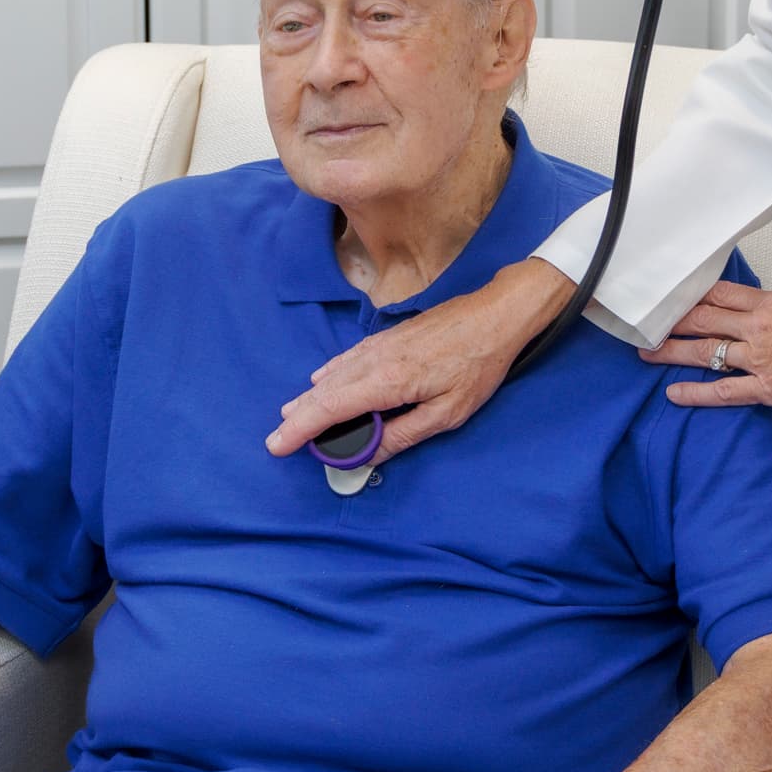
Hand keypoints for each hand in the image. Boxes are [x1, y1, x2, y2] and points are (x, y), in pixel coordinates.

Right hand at [266, 260, 574, 464]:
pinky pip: (346, 360)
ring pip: (332, 375)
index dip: (300, 428)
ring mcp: (377, 345)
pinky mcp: (385, 337)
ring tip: (293, 417)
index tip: (277, 444)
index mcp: (387, 381)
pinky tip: (322, 382)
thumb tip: (368, 455)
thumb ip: (404, 435)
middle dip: (299, 417)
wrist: (494, 315)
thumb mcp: (447, 413)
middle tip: (278, 439)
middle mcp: (373, 360)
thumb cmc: (477, 366)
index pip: (330, 408)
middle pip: (323, 392)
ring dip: (312, 398)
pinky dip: (329, 377)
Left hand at [641, 279, 771, 409]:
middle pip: (703, 319)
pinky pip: (724, 391)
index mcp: (768, 305)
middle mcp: (757, 328)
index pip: (718, 294)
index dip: (690, 297)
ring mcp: (759, 358)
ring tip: (648, 353)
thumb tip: (759, 314)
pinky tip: (675, 393)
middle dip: (672, 322)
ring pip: (705, 351)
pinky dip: (696, 393)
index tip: (671, 299)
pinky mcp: (767, 387)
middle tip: (648, 324)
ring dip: (673, 352)